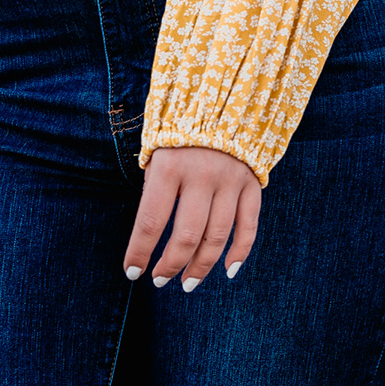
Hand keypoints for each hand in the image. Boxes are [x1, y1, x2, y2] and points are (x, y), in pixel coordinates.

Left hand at [124, 147, 261, 288]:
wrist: (223, 102)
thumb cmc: (178, 137)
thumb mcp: (157, 156)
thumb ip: (155, 194)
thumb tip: (150, 242)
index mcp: (169, 167)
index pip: (151, 222)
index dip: (140, 252)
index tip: (132, 273)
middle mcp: (201, 175)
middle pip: (186, 236)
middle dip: (170, 265)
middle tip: (159, 280)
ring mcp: (230, 181)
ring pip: (217, 237)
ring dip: (201, 266)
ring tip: (187, 283)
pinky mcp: (252, 184)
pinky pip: (248, 227)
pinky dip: (239, 252)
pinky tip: (227, 270)